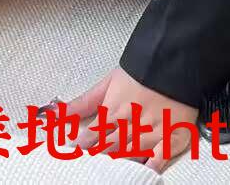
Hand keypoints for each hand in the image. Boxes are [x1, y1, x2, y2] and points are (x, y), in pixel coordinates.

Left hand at [57, 66, 197, 172]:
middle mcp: (132, 122)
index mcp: (114, 110)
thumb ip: (82, 102)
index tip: (70, 154)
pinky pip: (164, 152)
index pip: (93, 134)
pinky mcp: (174, 133)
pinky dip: (154, 163)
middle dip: (98, 156)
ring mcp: (153, 129)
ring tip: (107, 174)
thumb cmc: (139, 71)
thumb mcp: (107, 83)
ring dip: (120, 162)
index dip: (81, 146)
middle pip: (110, 146)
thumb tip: (55, 113)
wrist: (172, 56)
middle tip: (86, 168)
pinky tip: (146, 171)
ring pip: (132, 151)